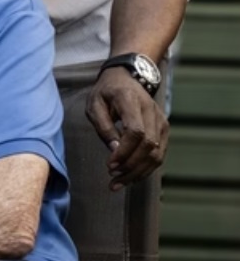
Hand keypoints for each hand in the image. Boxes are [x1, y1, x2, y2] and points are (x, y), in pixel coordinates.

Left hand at [86, 67, 167, 189]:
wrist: (126, 78)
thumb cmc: (106, 92)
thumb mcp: (94, 104)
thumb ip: (103, 126)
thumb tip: (114, 150)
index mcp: (131, 101)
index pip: (136, 131)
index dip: (124, 151)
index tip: (109, 164)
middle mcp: (151, 112)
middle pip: (148, 146)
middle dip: (130, 166)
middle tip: (112, 177)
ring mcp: (161, 121)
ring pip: (156, 154)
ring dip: (138, 172)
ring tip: (119, 182)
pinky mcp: (164, 130)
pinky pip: (159, 154)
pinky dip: (146, 168)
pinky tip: (131, 176)